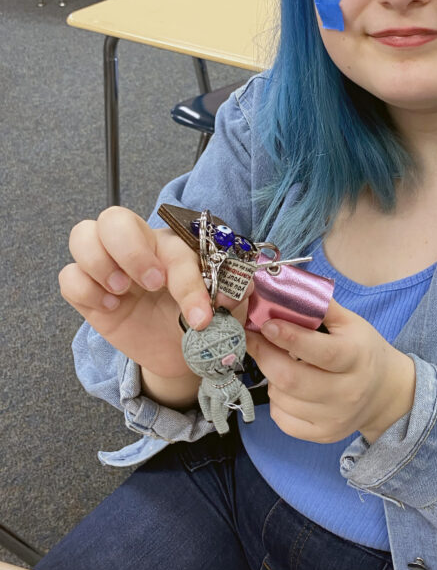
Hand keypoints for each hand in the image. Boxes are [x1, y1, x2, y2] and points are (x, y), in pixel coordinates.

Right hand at [59, 207, 242, 379]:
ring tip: (122, 292)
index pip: (173, 246)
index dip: (188, 281)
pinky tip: (110, 307)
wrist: (179, 352)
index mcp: (171, 243)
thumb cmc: (199, 317)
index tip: (201, 317)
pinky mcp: (87, 291)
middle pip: (114, 217)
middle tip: (151, 284)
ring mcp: (107, 266)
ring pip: (82, 234)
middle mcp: (136, 247)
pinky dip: (85, 289)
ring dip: (101, 264)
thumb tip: (230, 290)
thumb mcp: (226, 306)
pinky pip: (68, 276)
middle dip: (131, 251)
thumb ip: (234, 290)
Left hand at [246, 299, 415, 443]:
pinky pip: (282, 419)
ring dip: (271, 377)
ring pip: (281, 399)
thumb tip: (286, 287)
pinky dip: (276, 400)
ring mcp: (334, 418)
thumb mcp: (351, 323)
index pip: (320, 351)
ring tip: (279, 363)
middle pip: (291, 379)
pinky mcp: (322, 434)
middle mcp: (347, 392)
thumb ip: (320, 306)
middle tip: (254, 339)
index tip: (266, 324)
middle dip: (265, 356)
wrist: (385, 392)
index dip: (289, 337)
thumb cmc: (363, 350)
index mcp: (356, 358)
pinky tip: (286, 388)